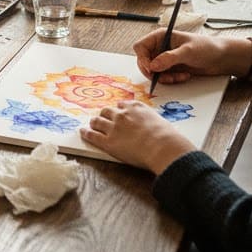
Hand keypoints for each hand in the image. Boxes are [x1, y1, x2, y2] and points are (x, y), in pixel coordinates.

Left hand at [80, 100, 194, 173]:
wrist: (163, 147)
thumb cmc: (168, 138)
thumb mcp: (162, 122)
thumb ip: (152, 122)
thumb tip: (156, 128)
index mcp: (136, 108)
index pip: (123, 105)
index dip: (119, 110)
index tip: (118, 112)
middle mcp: (122, 114)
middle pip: (107, 111)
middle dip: (105, 115)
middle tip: (104, 119)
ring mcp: (113, 127)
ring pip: (97, 121)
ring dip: (95, 122)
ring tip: (92, 124)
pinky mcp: (108, 141)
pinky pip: (92, 135)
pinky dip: (86, 133)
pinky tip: (83, 132)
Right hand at [133, 29, 233, 84]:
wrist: (221, 58)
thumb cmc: (206, 47)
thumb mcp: (188, 51)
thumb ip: (169, 58)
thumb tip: (153, 66)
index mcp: (160, 37)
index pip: (141, 46)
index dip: (142, 58)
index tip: (151, 69)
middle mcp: (160, 47)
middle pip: (144, 61)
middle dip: (153, 71)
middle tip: (163, 78)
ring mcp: (164, 58)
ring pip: (153, 71)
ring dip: (164, 77)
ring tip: (178, 77)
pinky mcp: (171, 68)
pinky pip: (163, 77)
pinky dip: (171, 79)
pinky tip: (183, 76)